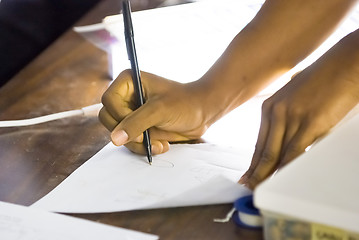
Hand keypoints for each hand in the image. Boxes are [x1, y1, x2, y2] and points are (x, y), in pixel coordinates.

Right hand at [99, 70, 210, 154]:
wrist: (202, 113)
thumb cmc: (184, 103)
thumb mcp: (159, 111)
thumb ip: (135, 123)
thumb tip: (114, 138)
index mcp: (128, 83)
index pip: (109, 101)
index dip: (120, 115)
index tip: (139, 123)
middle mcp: (126, 97)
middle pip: (108, 119)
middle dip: (127, 133)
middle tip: (145, 138)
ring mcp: (132, 113)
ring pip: (118, 134)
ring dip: (136, 144)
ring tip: (157, 144)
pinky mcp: (138, 127)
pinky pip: (129, 142)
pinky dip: (143, 148)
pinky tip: (161, 145)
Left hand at [240, 32, 358, 188]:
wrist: (345, 63)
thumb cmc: (325, 79)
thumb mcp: (296, 97)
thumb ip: (288, 116)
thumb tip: (288, 137)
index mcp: (270, 106)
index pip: (259, 142)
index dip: (253, 161)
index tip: (248, 174)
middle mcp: (276, 112)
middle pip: (263, 151)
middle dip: (255, 172)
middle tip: (249, 187)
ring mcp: (291, 117)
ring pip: (275, 155)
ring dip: (267, 175)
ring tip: (262, 189)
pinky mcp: (310, 122)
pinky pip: (295, 153)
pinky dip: (288, 169)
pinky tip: (283, 180)